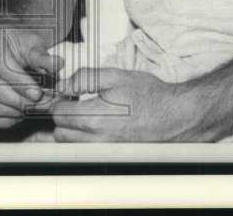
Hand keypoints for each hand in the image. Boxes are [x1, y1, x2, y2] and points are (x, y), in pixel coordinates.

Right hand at [0, 20, 64, 129]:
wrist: (7, 46)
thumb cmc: (20, 44)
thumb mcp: (33, 43)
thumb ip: (43, 56)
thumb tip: (57, 64)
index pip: (1, 65)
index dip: (20, 83)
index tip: (38, 94)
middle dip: (19, 101)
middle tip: (40, 106)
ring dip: (13, 112)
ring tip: (32, 109)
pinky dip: (4, 121)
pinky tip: (20, 114)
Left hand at [49, 68, 213, 141]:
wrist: (175, 116)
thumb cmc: (148, 94)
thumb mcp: (115, 75)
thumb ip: (84, 78)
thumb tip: (63, 85)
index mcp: (93, 118)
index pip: (57, 112)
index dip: (59, 99)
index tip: (67, 93)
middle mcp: (95, 140)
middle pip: (59, 132)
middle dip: (62, 117)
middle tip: (73, 103)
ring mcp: (103, 151)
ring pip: (71, 144)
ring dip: (71, 130)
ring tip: (84, 115)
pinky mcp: (111, 156)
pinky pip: (86, 150)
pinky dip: (84, 140)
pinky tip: (96, 126)